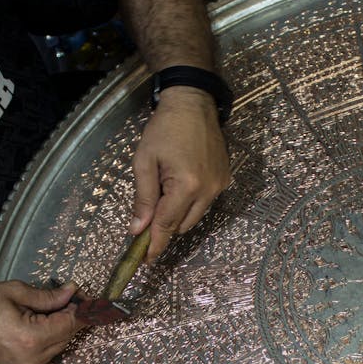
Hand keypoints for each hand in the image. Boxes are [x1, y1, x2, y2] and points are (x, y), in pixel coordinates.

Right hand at [0, 280, 83, 363]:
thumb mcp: (13, 293)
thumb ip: (47, 296)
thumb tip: (71, 292)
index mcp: (31, 337)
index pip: (70, 323)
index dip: (83, 309)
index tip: (90, 296)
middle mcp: (33, 358)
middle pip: (68, 336)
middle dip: (74, 316)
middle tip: (73, 296)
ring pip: (59, 345)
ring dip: (62, 326)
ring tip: (55, 306)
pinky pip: (47, 352)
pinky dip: (50, 337)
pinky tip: (42, 321)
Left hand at [130, 85, 230, 259]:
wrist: (193, 104)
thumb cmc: (164, 129)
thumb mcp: (144, 161)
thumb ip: (142, 197)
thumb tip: (137, 229)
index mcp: (186, 186)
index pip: (167, 225)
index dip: (155, 244)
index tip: (146, 260)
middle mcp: (208, 190)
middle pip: (183, 226)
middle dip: (164, 226)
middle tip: (146, 216)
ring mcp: (220, 185)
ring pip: (195, 217)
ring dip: (178, 214)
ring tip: (164, 191)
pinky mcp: (225, 179)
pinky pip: (205, 203)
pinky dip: (190, 202)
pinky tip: (180, 183)